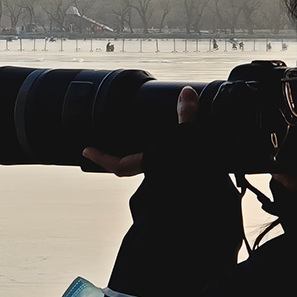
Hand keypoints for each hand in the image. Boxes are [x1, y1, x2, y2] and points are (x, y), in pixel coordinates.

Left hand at [82, 87, 198, 176]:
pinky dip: (163, 159)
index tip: (86, 151)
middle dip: (116, 158)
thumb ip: (187, 117)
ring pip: (145, 169)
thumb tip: (186, 93)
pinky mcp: (180, 182)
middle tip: (107, 144)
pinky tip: (164, 148)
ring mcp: (166, 180)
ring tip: (133, 143)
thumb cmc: (197, 176)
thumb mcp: (189, 140)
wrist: (210, 202)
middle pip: (128, 167)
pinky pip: (165, 169)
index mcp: (151, 164)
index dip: (101, 158)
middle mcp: (155, 174)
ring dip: (138, 158)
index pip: (118, 165)